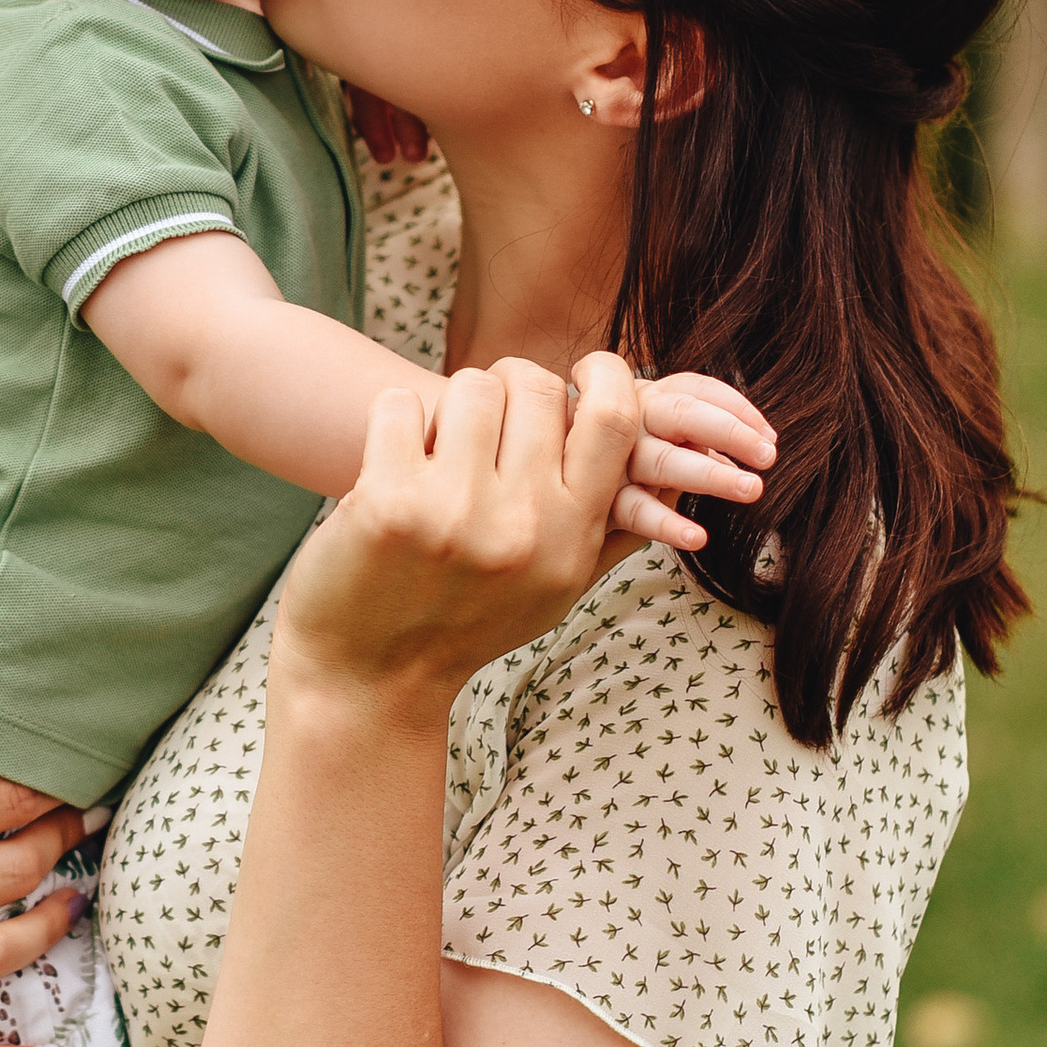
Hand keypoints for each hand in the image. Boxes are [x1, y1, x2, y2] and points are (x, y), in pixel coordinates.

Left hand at [272, 356, 644, 725]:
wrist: (370, 677)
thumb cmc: (466, 622)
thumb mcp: (555, 588)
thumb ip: (610, 528)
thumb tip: (676, 474)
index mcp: (573, 536)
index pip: (614, 418)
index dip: (605, 374)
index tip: (585, 369)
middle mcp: (523, 524)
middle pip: (536, 385)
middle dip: (511, 388)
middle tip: (487, 418)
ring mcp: (455, 512)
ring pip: (470, 388)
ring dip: (450, 408)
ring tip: (438, 450)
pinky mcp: (388, 503)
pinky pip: (399, 405)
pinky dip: (393, 423)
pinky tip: (390, 464)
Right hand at [610, 371, 774, 550]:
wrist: (534, 475)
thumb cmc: (602, 454)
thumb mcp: (645, 434)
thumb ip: (689, 434)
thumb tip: (758, 443)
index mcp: (644, 397)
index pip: (695, 389)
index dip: (736, 407)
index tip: (770, 436)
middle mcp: (627, 419)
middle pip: (682, 413)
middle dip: (730, 431)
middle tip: (769, 456)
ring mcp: (610, 457)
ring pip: (663, 460)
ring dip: (710, 474)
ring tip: (751, 490)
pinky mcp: (596, 496)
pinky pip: (634, 510)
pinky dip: (666, 523)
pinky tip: (697, 538)